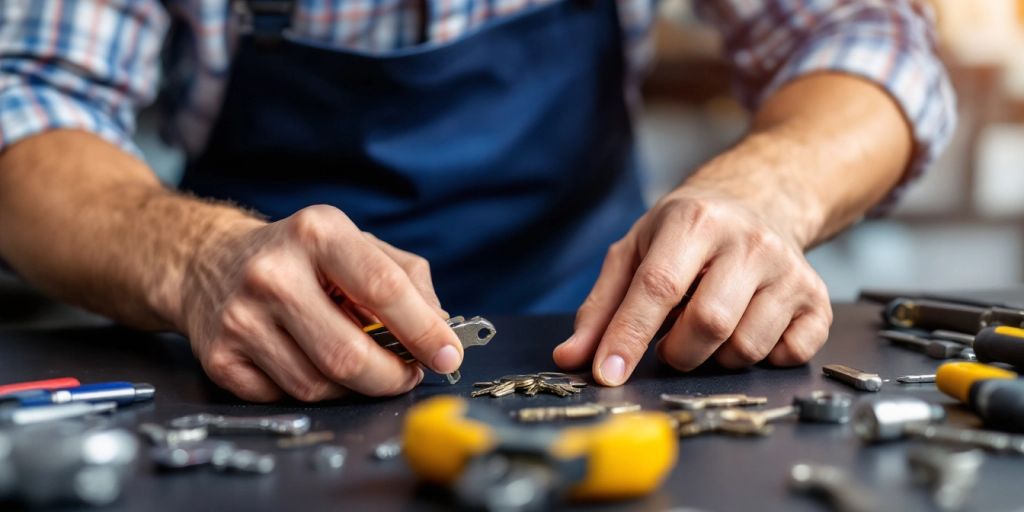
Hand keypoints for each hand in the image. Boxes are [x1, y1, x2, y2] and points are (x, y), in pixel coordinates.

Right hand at [180, 205, 460, 400]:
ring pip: (318, 387)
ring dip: (353, 388)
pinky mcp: (219, 358)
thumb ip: (407, 279)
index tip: (449, 355)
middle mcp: (273, 273)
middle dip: (391, 377)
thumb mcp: (356, 244)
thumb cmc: (301, 257)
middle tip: (407, 375)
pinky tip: (311, 364)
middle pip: (349, 355)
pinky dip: (312, 392)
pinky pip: (284, 398)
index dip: (424, 331)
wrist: (210, 262)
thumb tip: (441, 330)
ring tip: (360, 364)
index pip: (384, 289)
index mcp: (318, 233)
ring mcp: (241, 318)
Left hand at [552, 184, 831, 384]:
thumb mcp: (634, 253)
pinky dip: (763, 358)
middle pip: (709, 323)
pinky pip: (790, 355)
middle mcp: (748, 241)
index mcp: (694, 221)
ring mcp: (789, 269)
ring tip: (708, 329)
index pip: (657, 288)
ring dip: (716, 358)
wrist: (759, 202)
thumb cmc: (686, 235)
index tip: (607, 375)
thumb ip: (601, 307)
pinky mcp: (817, 297)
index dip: (629, 337)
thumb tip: (572, 357)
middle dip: (678, 352)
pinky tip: (748, 329)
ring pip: (748, 347)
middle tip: (670, 344)